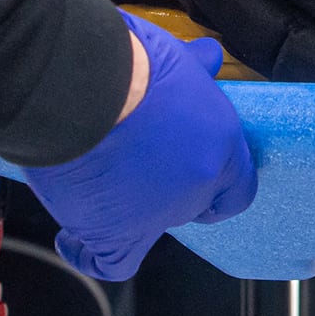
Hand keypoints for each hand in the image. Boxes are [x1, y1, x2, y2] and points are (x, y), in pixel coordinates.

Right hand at [29, 15, 255, 280]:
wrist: (84, 92)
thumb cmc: (129, 64)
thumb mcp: (176, 56)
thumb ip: (194, 68)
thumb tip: (206, 56)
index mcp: (221, 145)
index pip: (237, 186)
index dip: (219, 186)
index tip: (202, 178)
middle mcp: (194, 187)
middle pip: (190, 202)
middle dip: (166, 184)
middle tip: (137, 159)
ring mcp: (153, 215)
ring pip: (147, 226)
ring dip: (125, 206)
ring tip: (99, 177)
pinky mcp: (109, 232)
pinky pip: (109, 260)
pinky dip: (91, 252)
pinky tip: (77, 241)